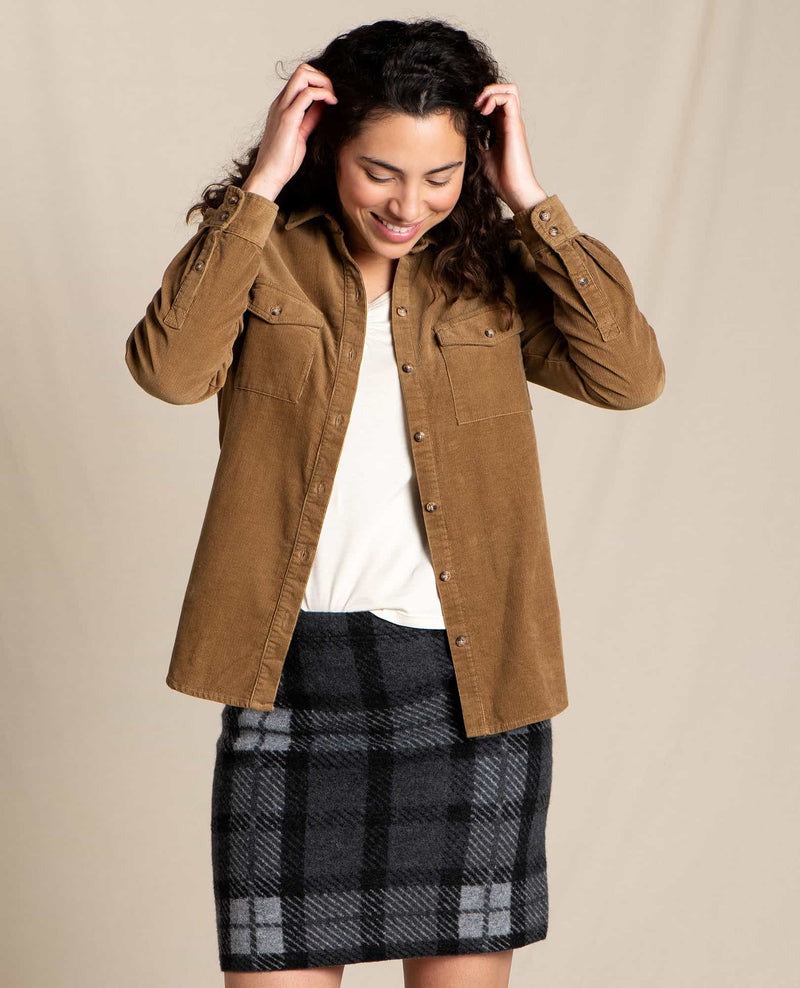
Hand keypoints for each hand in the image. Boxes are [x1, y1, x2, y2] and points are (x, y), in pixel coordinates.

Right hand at [244, 63, 338, 197]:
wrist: (269, 175)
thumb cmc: (283, 160)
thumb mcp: (301, 134)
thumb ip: (310, 119)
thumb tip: (322, 108)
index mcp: (282, 106)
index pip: (300, 80)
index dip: (318, 83)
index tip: (330, 99)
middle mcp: (280, 103)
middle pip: (302, 70)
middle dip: (322, 78)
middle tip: (333, 96)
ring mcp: (283, 108)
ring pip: (303, 75)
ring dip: (323, 82)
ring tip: (333, 99)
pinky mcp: (288, 118)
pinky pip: (307, 94)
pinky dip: (323, 94)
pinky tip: (331, 104)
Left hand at [473, 83, 547, 212]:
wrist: (515, 190)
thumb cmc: (501, 178)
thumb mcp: (481, 157)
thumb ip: (474, 143)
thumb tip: (460, 134)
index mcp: (502, 128)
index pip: (495, 101)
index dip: (481, 100)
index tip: (467, 111)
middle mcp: (509, 122)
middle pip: (505, 90)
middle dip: (486, 91)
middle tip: (473, 106)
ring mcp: (514, 122)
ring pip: (509, 89)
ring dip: (491, 91)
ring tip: (479, 106)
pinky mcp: (516, 125)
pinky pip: (509, 98)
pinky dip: (495, 98)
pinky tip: (484, 112)